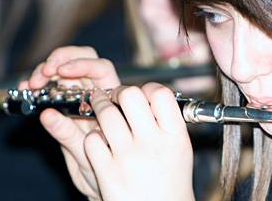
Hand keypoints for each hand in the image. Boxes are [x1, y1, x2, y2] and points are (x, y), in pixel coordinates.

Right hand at [20, 46, 121, 198]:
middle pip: (81, 60)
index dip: (82, 65)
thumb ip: (68, 135)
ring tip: (30, 84)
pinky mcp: (61, 103)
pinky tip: (25, 89)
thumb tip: (46, 115)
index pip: (101, 68)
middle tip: (42, 74)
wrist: (99, 182)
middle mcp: (95, 94)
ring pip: (62, 70)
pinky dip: (35, 84)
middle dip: (59, 61)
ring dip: (44, 71)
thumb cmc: (101, 168)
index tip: (61, 72)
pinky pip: (50, 86)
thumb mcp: (85, 154)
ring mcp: (78, 96)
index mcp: (110, 100)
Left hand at [84, 83, 193, 200]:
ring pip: (106, 113)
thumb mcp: (180, 148)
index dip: (147, 88)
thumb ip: (167, 121)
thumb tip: (150, 93)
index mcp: (175, 135)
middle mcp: (152, 144)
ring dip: (99, 106)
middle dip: (118, 92)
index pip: (160, 93)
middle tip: (114, 96)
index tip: (141, 93)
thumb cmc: (170, 182)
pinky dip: (92, 137)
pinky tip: (98, 140)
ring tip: (98, 106)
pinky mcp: (107, 172)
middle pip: (130, 95)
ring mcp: (128, 157)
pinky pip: (91, 139)